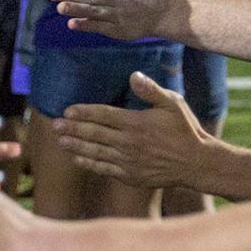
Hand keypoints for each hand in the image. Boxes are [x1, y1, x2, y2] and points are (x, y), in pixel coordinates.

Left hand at [51, 72, 214, 189]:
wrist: (196, 163)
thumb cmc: (184, 130)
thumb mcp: (173, 104)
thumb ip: (151, 90)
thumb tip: (133, 75)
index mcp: (136, 123)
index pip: (103, 115)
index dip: (84, 112)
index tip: (67, 111)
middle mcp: (129, 143)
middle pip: (95, 134)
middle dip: (73, 129)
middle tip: (54, 124)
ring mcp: (128, 161)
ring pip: (96, 152)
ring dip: (76, 145)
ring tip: (60, 140)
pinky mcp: (130, 176)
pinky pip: (104, 168)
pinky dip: (89, 162)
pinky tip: (77, 157)